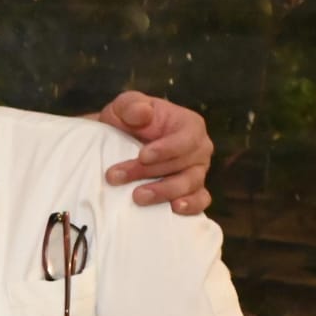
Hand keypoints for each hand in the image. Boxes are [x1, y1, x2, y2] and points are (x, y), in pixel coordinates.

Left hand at [95, 90, 211, 214]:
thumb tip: (143, 112)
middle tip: (116, 176)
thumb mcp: (125, 106)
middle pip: (181, 164)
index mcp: (190, 125)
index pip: (186, 138)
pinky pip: (200, 200)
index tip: (142, 156)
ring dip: (163, 192)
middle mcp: (199, 150)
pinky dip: (191, 206)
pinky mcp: (192, 191)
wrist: (121, 141)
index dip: (166, 148)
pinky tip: (173, 209)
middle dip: (147, 171)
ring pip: (189, 184)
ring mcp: (197, 172)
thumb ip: (132, 105)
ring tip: (138, 197)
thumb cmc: (129, 120)